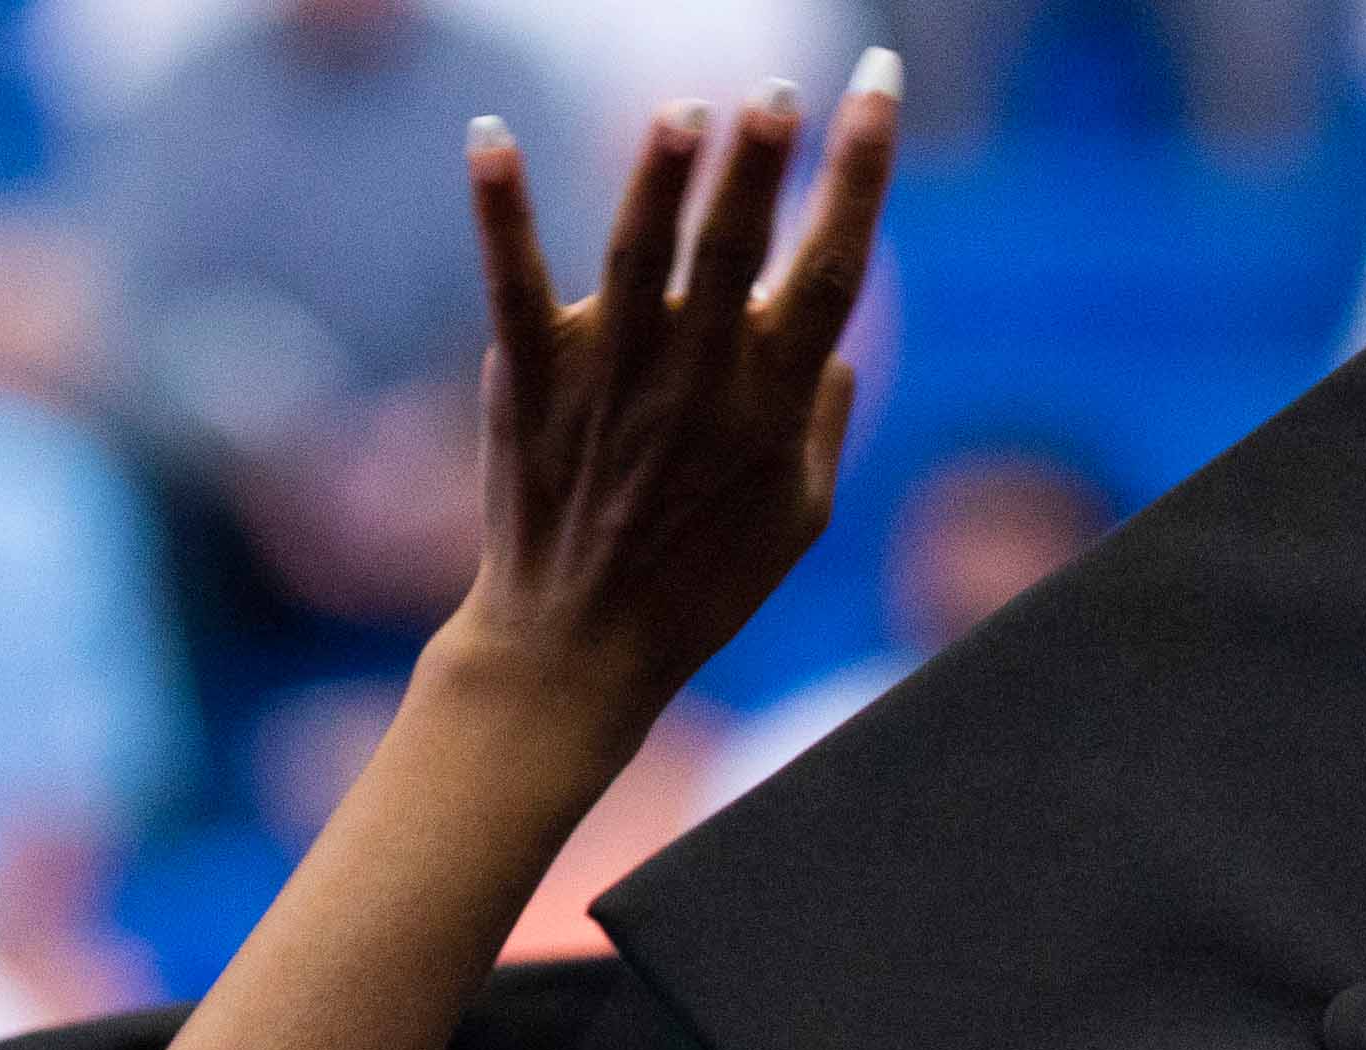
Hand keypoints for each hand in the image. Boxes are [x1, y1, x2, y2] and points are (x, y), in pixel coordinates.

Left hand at [448, 55, 899, 736]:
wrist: (578, 646)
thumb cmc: (701, 582)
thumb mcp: (798, 518)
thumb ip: (822, 421)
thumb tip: (842, 345)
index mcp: (773, 401)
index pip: (832, 267)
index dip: (861, 171)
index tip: (878, 85)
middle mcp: (698, 379)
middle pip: (735, 250)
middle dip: (761, 164)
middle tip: (774, 91)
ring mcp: (612, 376)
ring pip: (638, 255)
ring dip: (659, 178)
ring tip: (680, 114)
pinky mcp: (534, 378)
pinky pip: (515, 282)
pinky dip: (501, 209)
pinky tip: (487, 134)